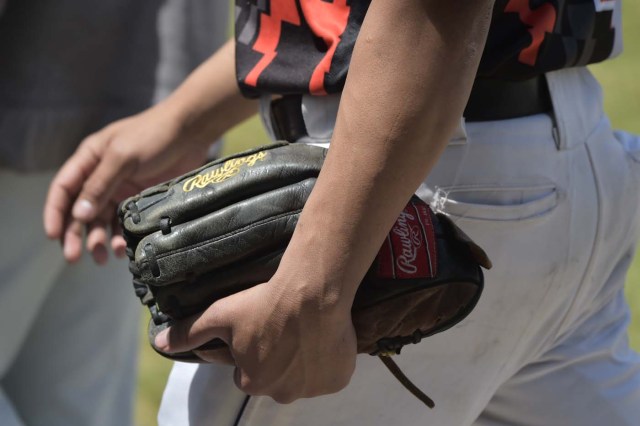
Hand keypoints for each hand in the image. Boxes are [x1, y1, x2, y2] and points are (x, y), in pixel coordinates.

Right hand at [44, 105, 209, 263]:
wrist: (190, 132)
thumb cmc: (153, 135)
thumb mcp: (123, 157)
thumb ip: (100, 185)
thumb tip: (79, 215)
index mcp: (89, 160)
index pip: (63, 189)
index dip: (55, 213)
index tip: (53, 237)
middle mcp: (101, 176)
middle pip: (80, 210)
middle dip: (75, 235)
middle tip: (74, 258)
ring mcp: (121, 189)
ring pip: (103, 220)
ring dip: (99, 239)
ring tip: (103, 259)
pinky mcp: (141, 199)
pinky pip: (126, 222)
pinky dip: (122, 236)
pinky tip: (124, 249)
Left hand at [155, 277, 357, 402]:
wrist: (313, 292)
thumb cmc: (264, 303)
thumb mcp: (220, 315)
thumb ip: (188, 332)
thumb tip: (158, 344)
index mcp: (251, 382)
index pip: (247, 372)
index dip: (253, 350)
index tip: (262, 328)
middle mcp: (282, 393)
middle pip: (277, 377)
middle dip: (279, 359)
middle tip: (284, 327)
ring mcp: (313, 388)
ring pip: (305, 376)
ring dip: (303, 360)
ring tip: (305, 329)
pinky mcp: (339, 380)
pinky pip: (330, 373)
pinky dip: (328, 360)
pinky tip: (324, 337)